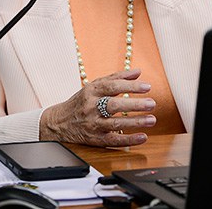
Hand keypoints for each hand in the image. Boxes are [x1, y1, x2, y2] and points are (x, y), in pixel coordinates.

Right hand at [39, 68, 156, 146]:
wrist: (59, 123)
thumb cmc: (81, 102)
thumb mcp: (94, 86)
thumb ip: (116, 78)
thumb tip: (138, 71)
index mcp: (92, 91)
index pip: (112, 87)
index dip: (130, 86)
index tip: (147, 87)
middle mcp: (91, 107)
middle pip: (113, 105)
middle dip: (134, 104)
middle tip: (152, 103)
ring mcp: (93, 124)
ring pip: (115, 124)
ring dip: (135, 122)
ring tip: (152, 119)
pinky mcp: (95, 139)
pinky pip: (113, 140)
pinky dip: (129, 140)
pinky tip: (143, 137)